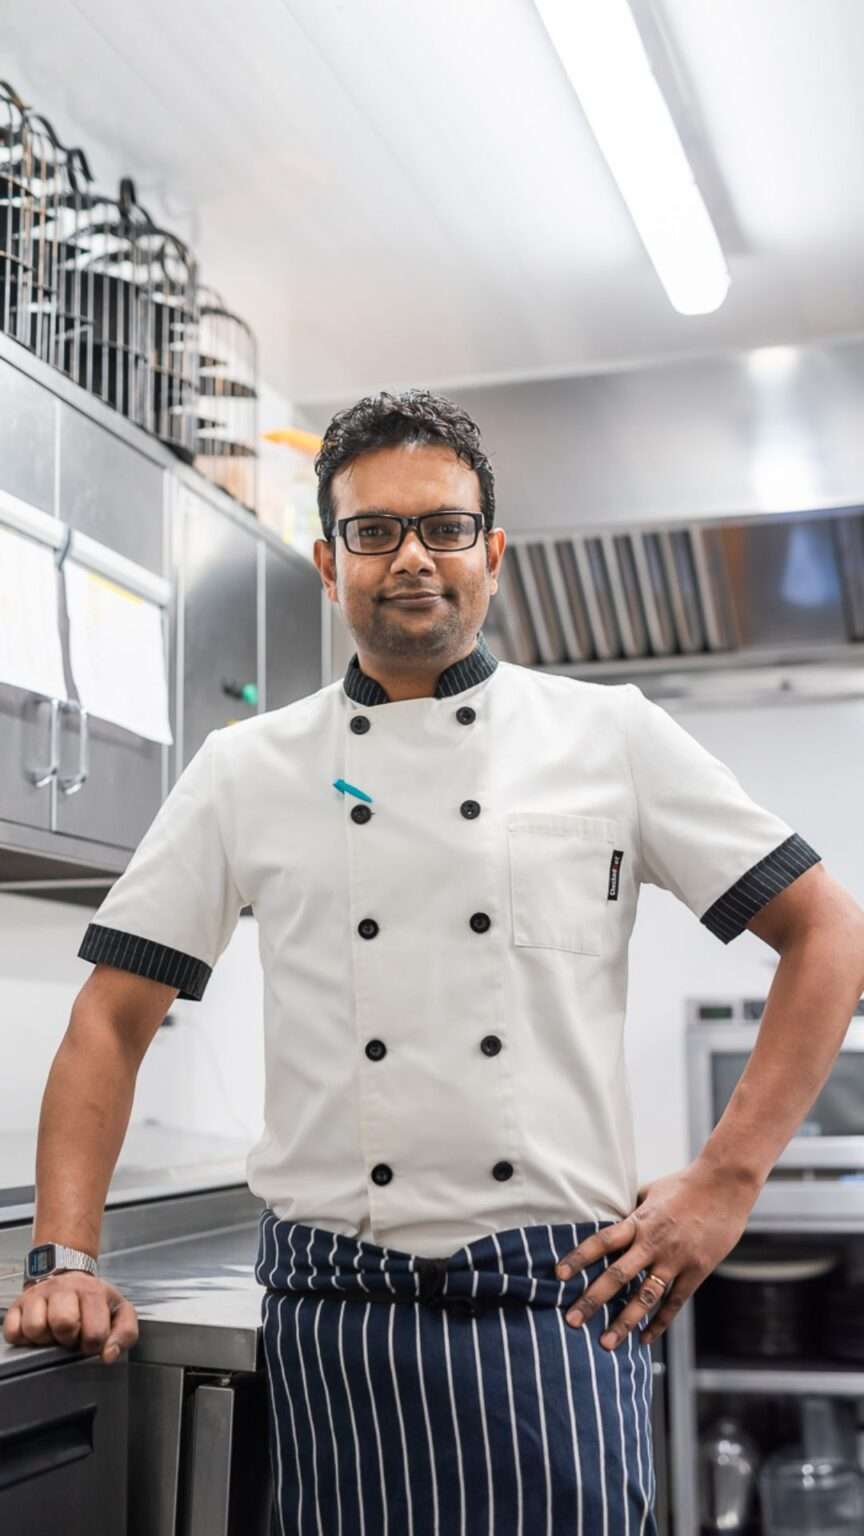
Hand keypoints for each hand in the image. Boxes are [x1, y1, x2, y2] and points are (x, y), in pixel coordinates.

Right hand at [2, 1270, 138, 1364]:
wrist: (67, 1273)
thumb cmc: (93, 1300)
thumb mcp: (119, 1310)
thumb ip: (125, 1333)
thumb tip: (108, 1355)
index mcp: (92, 1291)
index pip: (94, 1332)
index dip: (93, 1344)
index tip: (90, 1340)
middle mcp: (63, 1288)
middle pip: (63, 1324)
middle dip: (68, 1338)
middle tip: (70, 1335)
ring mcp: (38, 1295)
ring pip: (36, 1328)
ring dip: (45, 1338)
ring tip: (53, 1332)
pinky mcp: (17, 1305)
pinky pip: (13, 1331)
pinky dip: (23, 1337)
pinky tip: (37, 1330)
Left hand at [555, 1158, 756, 1349]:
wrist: (725, 1184)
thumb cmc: (685, 1183)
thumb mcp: (651, 1191)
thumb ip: (631, 1210)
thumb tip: (610, 1216)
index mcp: (639, 1221)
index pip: (602, 1241)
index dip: (579, 1258)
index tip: (558, 1275)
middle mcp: (654, 1243)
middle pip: (618, 1275)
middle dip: (593, 1300)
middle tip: (572, 1321)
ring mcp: (676, 1260)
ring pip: (645, 1297)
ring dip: (625, 1322)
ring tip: (606, 1343)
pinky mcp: (696, 1271)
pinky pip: (674, 1303)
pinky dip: (659, 1323)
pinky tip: (644, 1340)